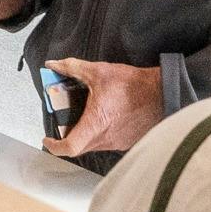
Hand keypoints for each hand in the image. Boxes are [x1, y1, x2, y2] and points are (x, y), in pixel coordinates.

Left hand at [43, 59, 163, 159]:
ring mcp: (119, 143)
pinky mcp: (129, 142)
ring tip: (87, 116)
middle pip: (79, 147)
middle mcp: (106, 139)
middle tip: (65, 123)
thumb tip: (54, 64)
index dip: (54, 147)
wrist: (162, 93)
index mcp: (95, 124)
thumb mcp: (98, 72)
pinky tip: (106, 118)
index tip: (48, 139)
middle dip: (68, 137)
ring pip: (94, 146)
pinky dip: (102, 134)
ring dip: (86, 135)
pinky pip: (109, 143)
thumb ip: (72, 68)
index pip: (69, 147)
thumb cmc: (133, 85)